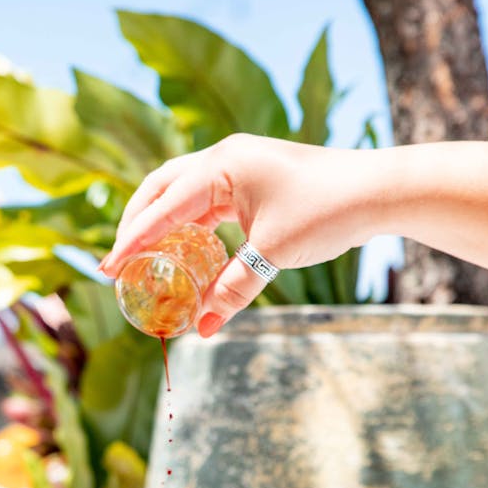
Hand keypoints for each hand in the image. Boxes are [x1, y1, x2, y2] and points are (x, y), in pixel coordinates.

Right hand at [100, 135, 364, 335]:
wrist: (378, 189)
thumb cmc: (328, 213)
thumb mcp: (273, 255)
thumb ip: (232, 291)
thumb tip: (200, 329)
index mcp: (222, 166)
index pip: (163, 207)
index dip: (133, 240)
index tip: (109, 268)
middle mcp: (224, 158)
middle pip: (160, 189)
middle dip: (136, 226)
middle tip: (116, 263)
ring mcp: (239, 165)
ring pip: (181, 192)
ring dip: (159, 222)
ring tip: (142, 258)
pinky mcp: (252, 178)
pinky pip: (205, 199)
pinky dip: (187, 223)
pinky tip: (184, 249)